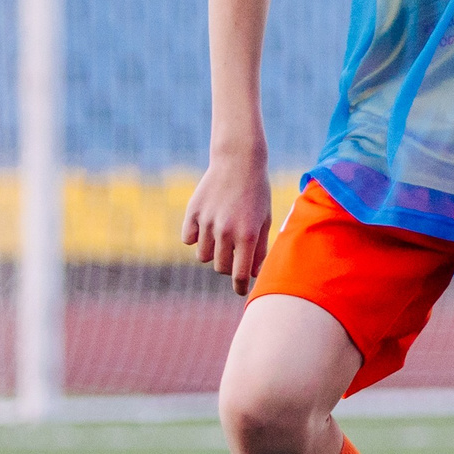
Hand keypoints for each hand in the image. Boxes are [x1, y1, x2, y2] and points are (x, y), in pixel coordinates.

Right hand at [182, 155, 273, 295]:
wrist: (238, 162)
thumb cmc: (257, 194)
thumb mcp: (265, 220)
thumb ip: (260, 249)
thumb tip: (254, 275)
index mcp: (247, 234)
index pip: (240, 274)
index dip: (241, 286)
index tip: (241, 291)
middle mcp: (225, 231)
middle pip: (219, 267)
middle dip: (227, 267)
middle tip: (234, 257)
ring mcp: (206, 222)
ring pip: (202, 256)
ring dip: (212, 253)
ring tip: (221, 238)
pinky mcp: (191, 213)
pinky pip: (188, 240)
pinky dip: (195, 238)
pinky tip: (206, 227)